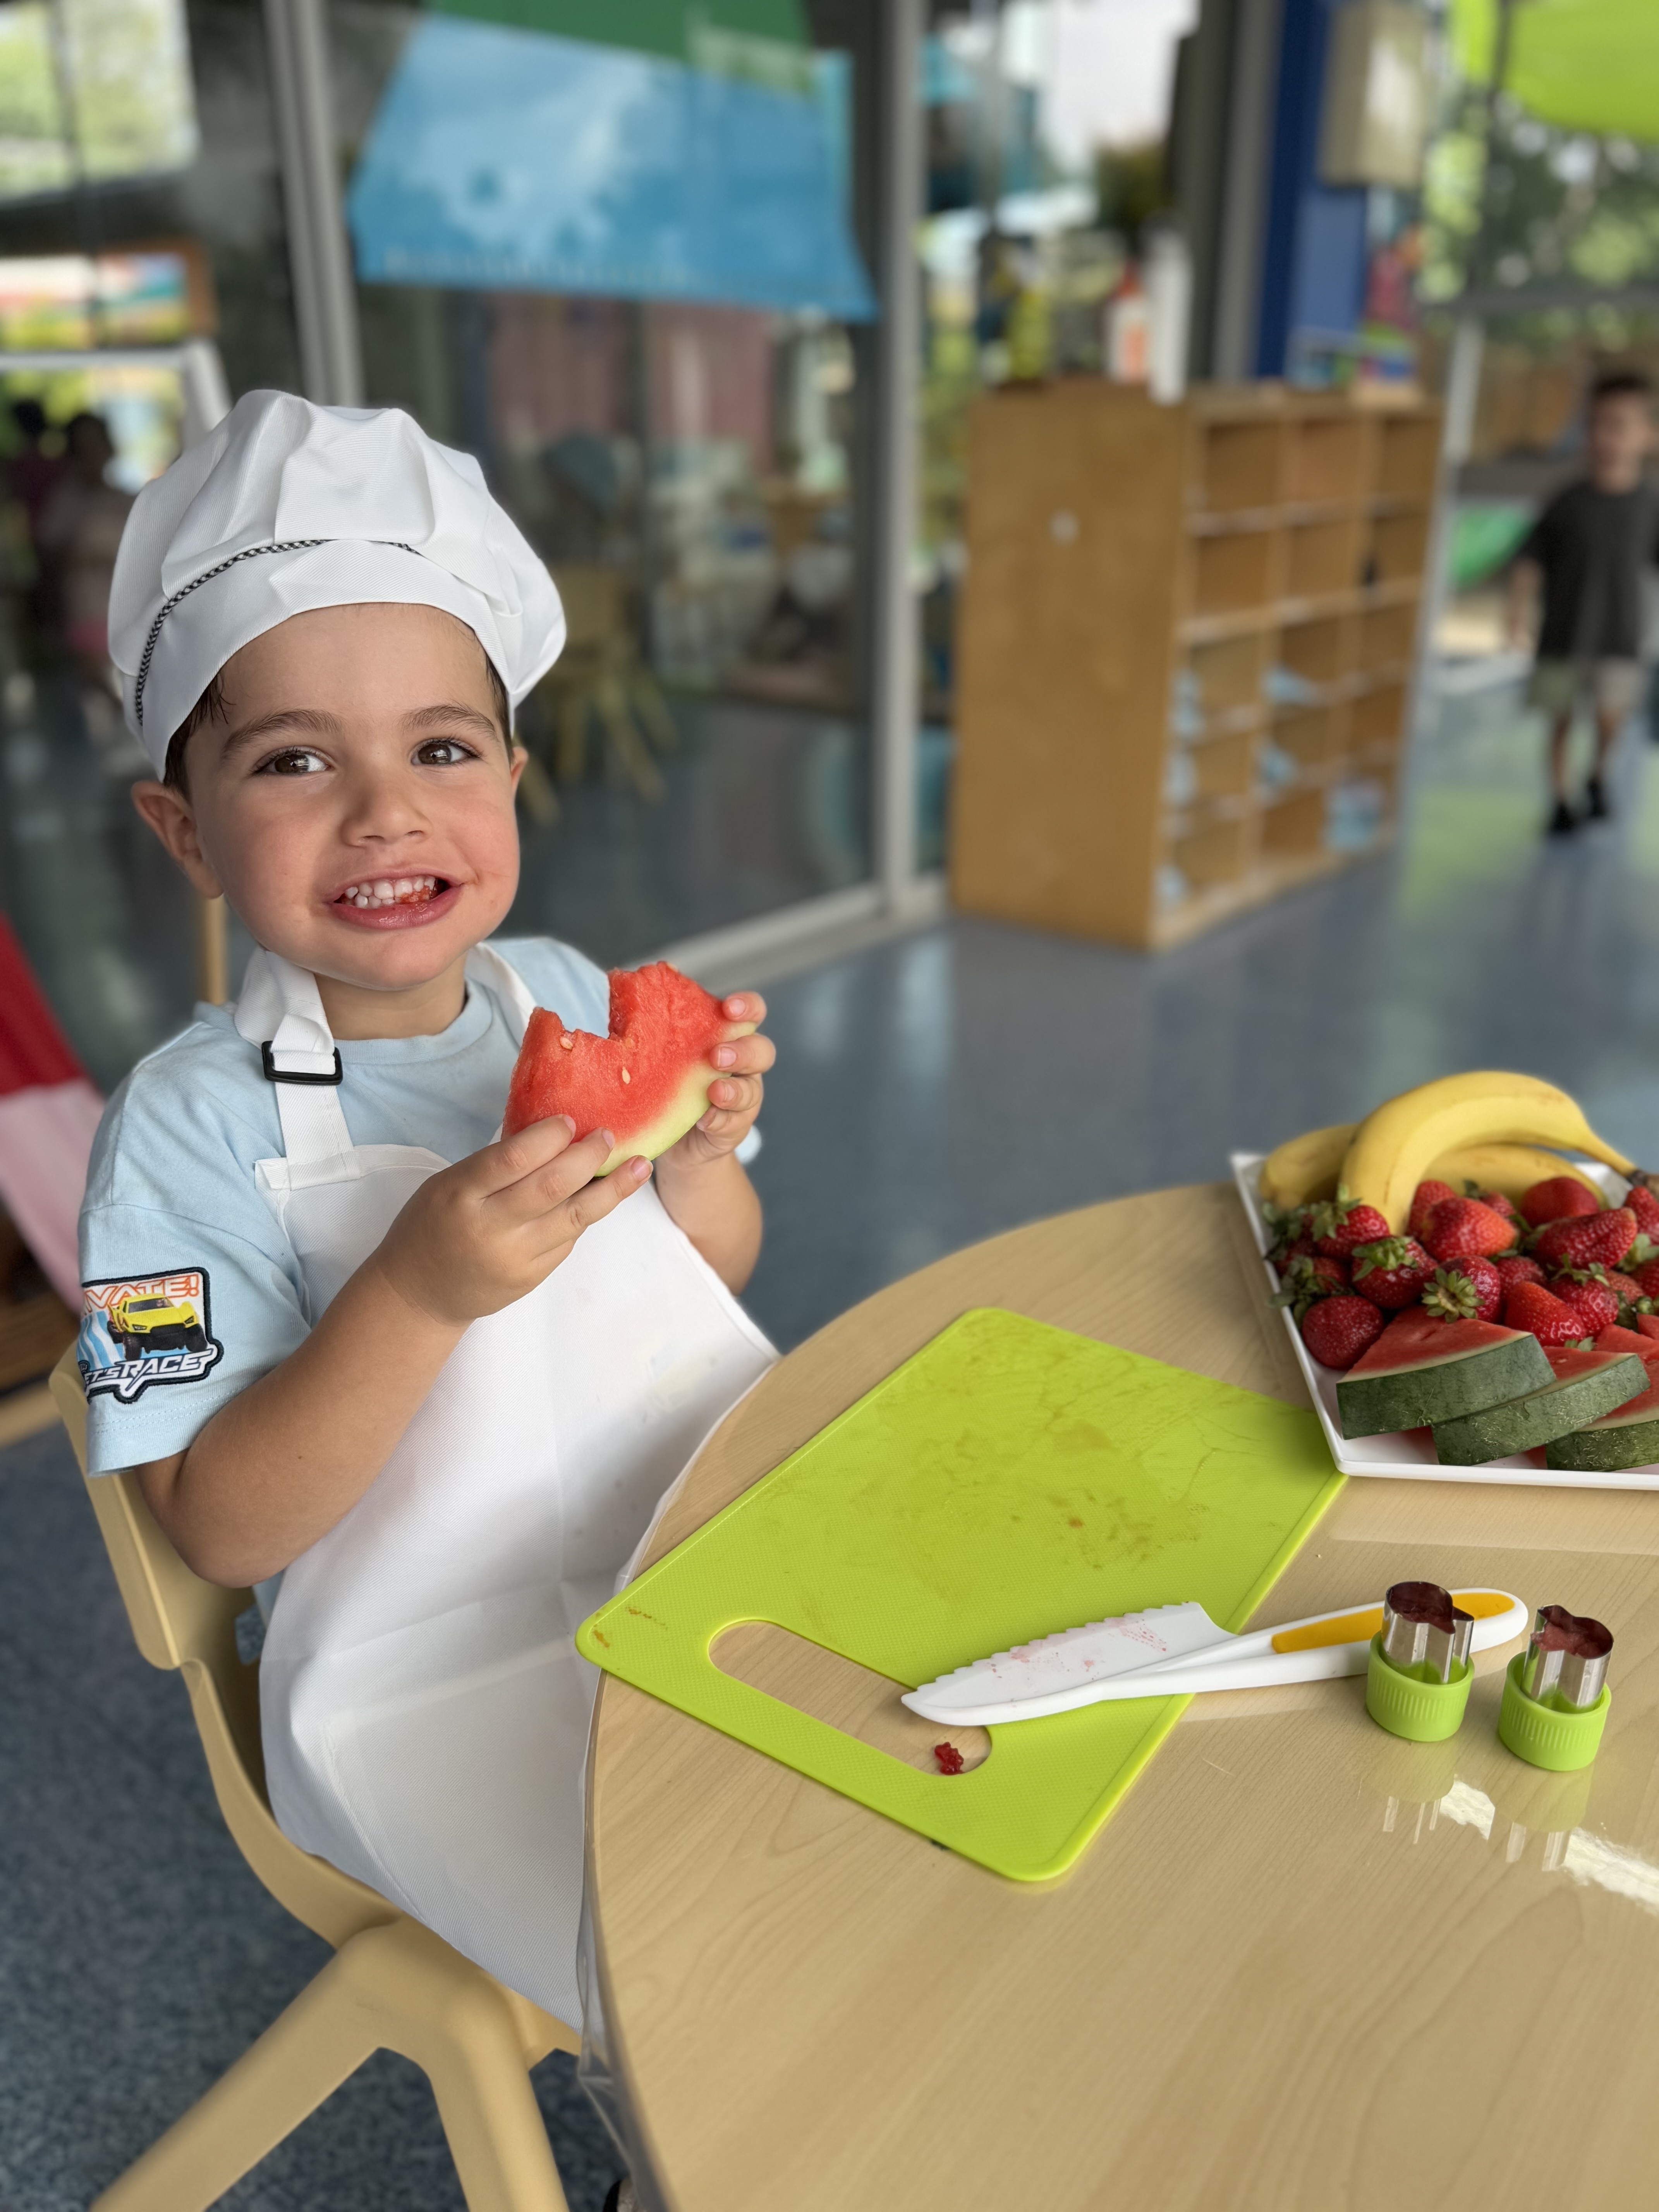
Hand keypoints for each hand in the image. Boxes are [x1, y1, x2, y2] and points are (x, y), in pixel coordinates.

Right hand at [373, 1116, 650, 1327]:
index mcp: (461, 1194)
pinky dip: (588, 1214)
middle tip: (609, 1135)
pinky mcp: (532, 1277)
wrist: (420, 1293)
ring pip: (575, 1217)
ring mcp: (514, 1257)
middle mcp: (490, 1227)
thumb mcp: (448, 1184)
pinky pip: (569, 1239)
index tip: (571, 1120)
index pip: (514, 1158)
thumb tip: (550, 1131)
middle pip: (552, 1186)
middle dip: (588, 1156)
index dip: (549, 1136)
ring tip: (639, 1166)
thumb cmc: (433, 1225)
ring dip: (613, 1189)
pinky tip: (605, 1195)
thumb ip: (494, 1164)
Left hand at [660, 992, 774, 1170]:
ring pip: (752, 1090)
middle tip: (717, 1056)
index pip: (750, 1013)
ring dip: (734, 1090)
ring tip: (714, 1091)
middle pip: (761, 1051)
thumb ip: (652, 1023)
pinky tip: (705, 1120)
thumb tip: (616, 981)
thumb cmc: (666, 1082)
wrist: (671, 1137)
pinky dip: (720, 1120)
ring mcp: (741, 1099)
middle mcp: (741, 1066)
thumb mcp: (659, 1050)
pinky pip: (735, 1123)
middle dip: (742, 1051)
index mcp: (726, 1037)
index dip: (746, 1007)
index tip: (729, 1008)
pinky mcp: (733, 1128)